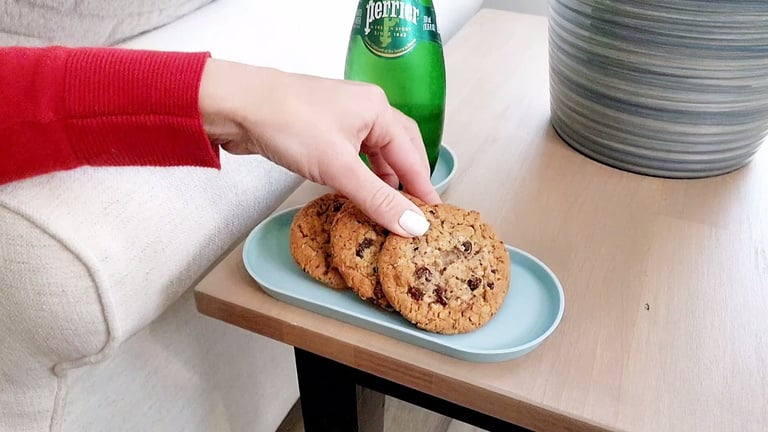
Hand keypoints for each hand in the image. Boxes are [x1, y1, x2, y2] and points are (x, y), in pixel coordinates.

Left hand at [199, 58, 440, 236]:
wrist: (236, 105)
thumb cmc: (287, 122)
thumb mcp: (339, 167)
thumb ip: (378, 199)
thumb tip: (414, 225)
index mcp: (378, 109)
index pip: (412, 154)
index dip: (424, 187)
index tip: (434, 216)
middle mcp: (364, 108)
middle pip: (399, 148)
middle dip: (408, 180)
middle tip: (416, 212)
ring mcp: (341, 116)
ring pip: (374, 151)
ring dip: (384, 178)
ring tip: (390, 206)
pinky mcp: (320, 128)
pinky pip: (353, 153)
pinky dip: (361, 173)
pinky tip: (358, 190)